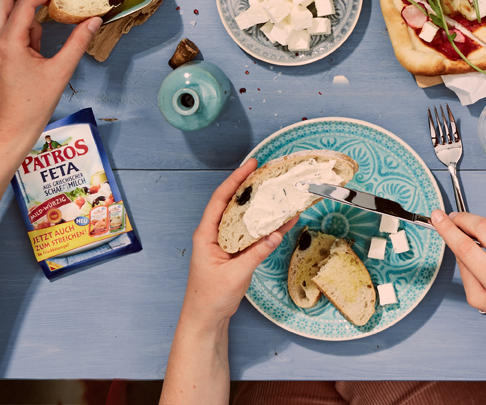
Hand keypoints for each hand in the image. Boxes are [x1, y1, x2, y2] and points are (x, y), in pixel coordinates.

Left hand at [0, 0, 98, 148]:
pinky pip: (8, 29)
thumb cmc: (32, 106)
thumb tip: (93, 21)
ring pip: (4, 12)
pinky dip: (25, 25)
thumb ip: (78, 42)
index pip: (25, 2)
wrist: (9, 130)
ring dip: (27, 8)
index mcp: (9, 43)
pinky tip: (42, 41)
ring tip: (52, 20)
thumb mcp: (61, 72)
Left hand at [181, 158, 295, 325]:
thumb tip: (276, 234)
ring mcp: (224, 243)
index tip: (251, 166)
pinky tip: (281, 221)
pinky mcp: (234, 252)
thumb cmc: (210, 298)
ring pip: (242, 217)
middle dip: (249, 186)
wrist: (205, 319)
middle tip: (267, 172)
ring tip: (275, 190)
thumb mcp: (235, 275)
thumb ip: (256, 254)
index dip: (235, 180)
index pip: (220, 199)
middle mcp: (214, 234)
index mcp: (206, 235)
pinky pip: (250, 233)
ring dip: (258, 205)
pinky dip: (264, 226)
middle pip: (232, 203)